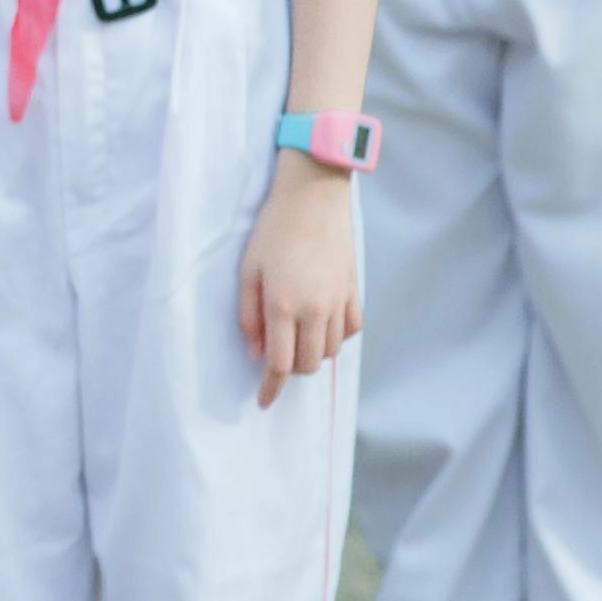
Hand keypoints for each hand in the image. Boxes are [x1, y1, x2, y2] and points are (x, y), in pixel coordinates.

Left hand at [238, 161, 361, 408]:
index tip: (263, 403)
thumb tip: (254, 353)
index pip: (280, 364)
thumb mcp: (247, 271)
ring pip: (331, 351)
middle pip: (309, 364)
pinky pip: (350, 330)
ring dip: (312, 354)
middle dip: (291, 371)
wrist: (313, 197)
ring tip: (296, 338)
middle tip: (275, 358)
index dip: (270, 388)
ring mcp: (339, 300)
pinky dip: (336, 337)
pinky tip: (321, 325)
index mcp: (283, 305)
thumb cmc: (272, 230)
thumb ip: (248, 316)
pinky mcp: (354, 290)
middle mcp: (315, 309)